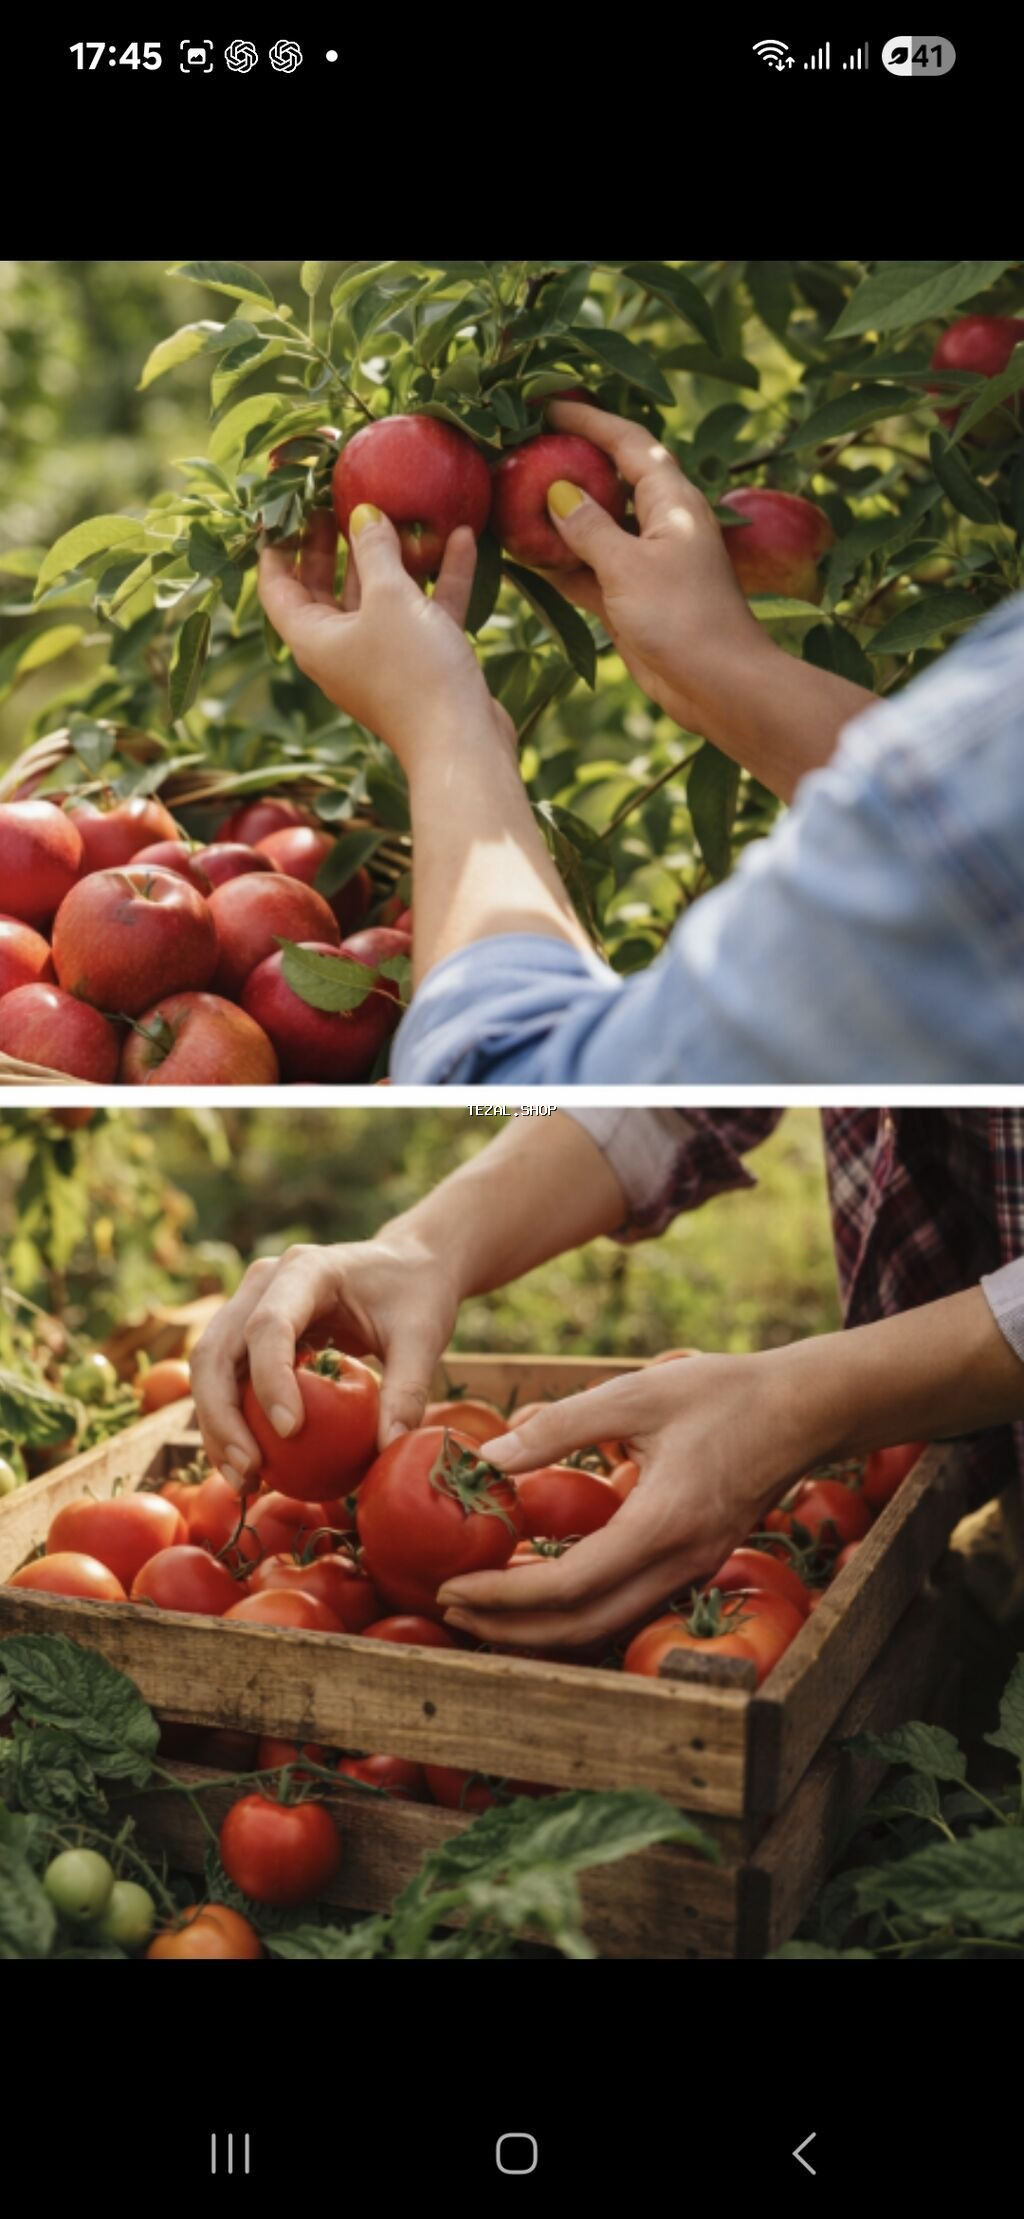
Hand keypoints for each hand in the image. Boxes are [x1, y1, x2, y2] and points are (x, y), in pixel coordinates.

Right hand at [189, 1233, 459, 1487]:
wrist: (407, 1266)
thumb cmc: (417, 1295)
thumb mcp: (423, 1337)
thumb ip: (408, 1390)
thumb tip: (390, 1450)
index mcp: (306, 1269)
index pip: (268, 1325)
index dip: (270, 1380)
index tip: (291, 1433)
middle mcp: (264, 1282)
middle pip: (217, 1349)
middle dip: (223, 1416)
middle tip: (250, 1471)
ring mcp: (249, 1305)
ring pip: (208, 1368)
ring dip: (216, 1427)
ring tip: (244, 1481)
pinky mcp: (248, 1333)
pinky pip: (226, 1379)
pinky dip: (228, 1423)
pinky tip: (250, 1468)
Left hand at [258, 512, 511, 770]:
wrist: (461, 743)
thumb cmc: (413, 670)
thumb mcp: (389, 598)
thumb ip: (374, 550)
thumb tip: (363, 514)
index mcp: (312, 638)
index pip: (277, 587)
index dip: (277, 546)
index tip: (285, 507)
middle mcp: (340, 649)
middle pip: (325, 588)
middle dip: (331, 544)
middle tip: (336, 498)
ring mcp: (382, 657)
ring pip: (379, 597)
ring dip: (392, 556)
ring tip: (399, 508)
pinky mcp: (422, 663)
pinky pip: (424, 611)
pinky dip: (438, 578)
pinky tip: (461, 538)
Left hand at [437, 1350, 822, 1648]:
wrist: (803, 1410)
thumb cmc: (722, 1393)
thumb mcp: (634, 1393)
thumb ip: (559, 1427)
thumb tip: (486, 1459)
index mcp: (664, 1522)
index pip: (570, 1585)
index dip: (504, 1597)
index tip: (453, 1587)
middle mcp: (680, 1563)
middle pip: (582, 1627)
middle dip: (509, 1630)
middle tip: (450, 1609)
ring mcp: (691, 1573)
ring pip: (604, 1629)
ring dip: (538, 1631)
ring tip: (481, 1612)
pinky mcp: (693, 1568)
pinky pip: (624, 1610)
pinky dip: (572, 1614)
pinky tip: (535, 1594)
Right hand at [542, 400, 774, 733]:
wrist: (718, 686)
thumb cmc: (682, 618)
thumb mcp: (628, 566)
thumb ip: (589, 527)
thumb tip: (556, 493)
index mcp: (672, 500)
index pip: (627, 441)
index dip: (588, 418)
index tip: (545, 403)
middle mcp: (660, 523)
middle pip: (609, 478)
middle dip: (567, 463)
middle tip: (520, 448)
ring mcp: (646, 562)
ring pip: (595, 527)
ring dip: (557, 517)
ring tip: (510, 498)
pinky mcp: (633, 598)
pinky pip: (589, 569)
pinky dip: (560, 563)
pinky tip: (522, 557)